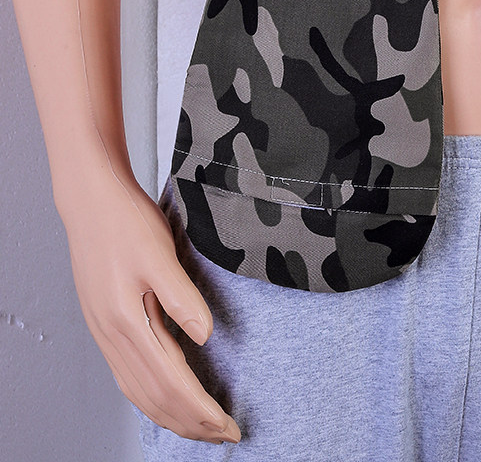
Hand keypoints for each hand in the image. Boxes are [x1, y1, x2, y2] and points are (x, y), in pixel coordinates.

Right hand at [55, 168, 240, 443]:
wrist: (91, 202)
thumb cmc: (127, 223)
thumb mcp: (159, 254)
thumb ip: (181, 297)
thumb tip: (205, 337)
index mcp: (128, 323)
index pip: (172, 383)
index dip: (203, 411)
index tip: (230, 427)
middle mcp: (114, 336)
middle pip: (156, 398)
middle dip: (193, 423)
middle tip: (227, 436)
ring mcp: (106, 333)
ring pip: (139, 392)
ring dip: (172, 416)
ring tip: (201, 427)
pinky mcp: (107, 324)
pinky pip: (128, 377)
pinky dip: (150, 397)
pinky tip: (164, 398)